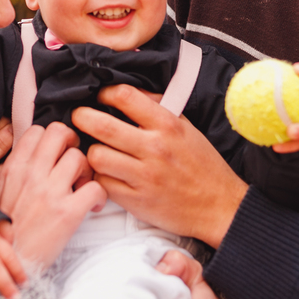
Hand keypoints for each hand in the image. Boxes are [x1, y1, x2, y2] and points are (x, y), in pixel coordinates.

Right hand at [0, 121, 106, 271]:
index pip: (38, 131)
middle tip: (73, 162)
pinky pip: (96, 188)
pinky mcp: (68, 213)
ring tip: (81, 187)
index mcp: (14, 169)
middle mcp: (32, 175)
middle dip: (72, 143)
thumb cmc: (3, 232)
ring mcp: (50, 193)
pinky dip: (100, 196)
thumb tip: (26, 152)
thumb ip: (11, 170)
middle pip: (60, 132)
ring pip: (80, 157)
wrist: (8, 265)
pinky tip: (91, 206)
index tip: (57, 152)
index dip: (52, 139)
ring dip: (86, 171)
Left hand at [76, 85, 247, 247]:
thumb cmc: (203, 166)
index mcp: (168, 125)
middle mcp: (155, 148)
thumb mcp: (186, 127)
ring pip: (97, 156)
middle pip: (101, 125)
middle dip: (82, 117)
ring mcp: (144, 176)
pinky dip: (101, 178)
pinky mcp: (137, 201)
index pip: (125, 96)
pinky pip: (103, 184)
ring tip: (97, 150)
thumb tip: (128, 93)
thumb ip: (159, 108)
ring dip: (92, 152)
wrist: (218, 206)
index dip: (105, 93)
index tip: (100, 97)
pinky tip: (107, 174)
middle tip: (79, 117)